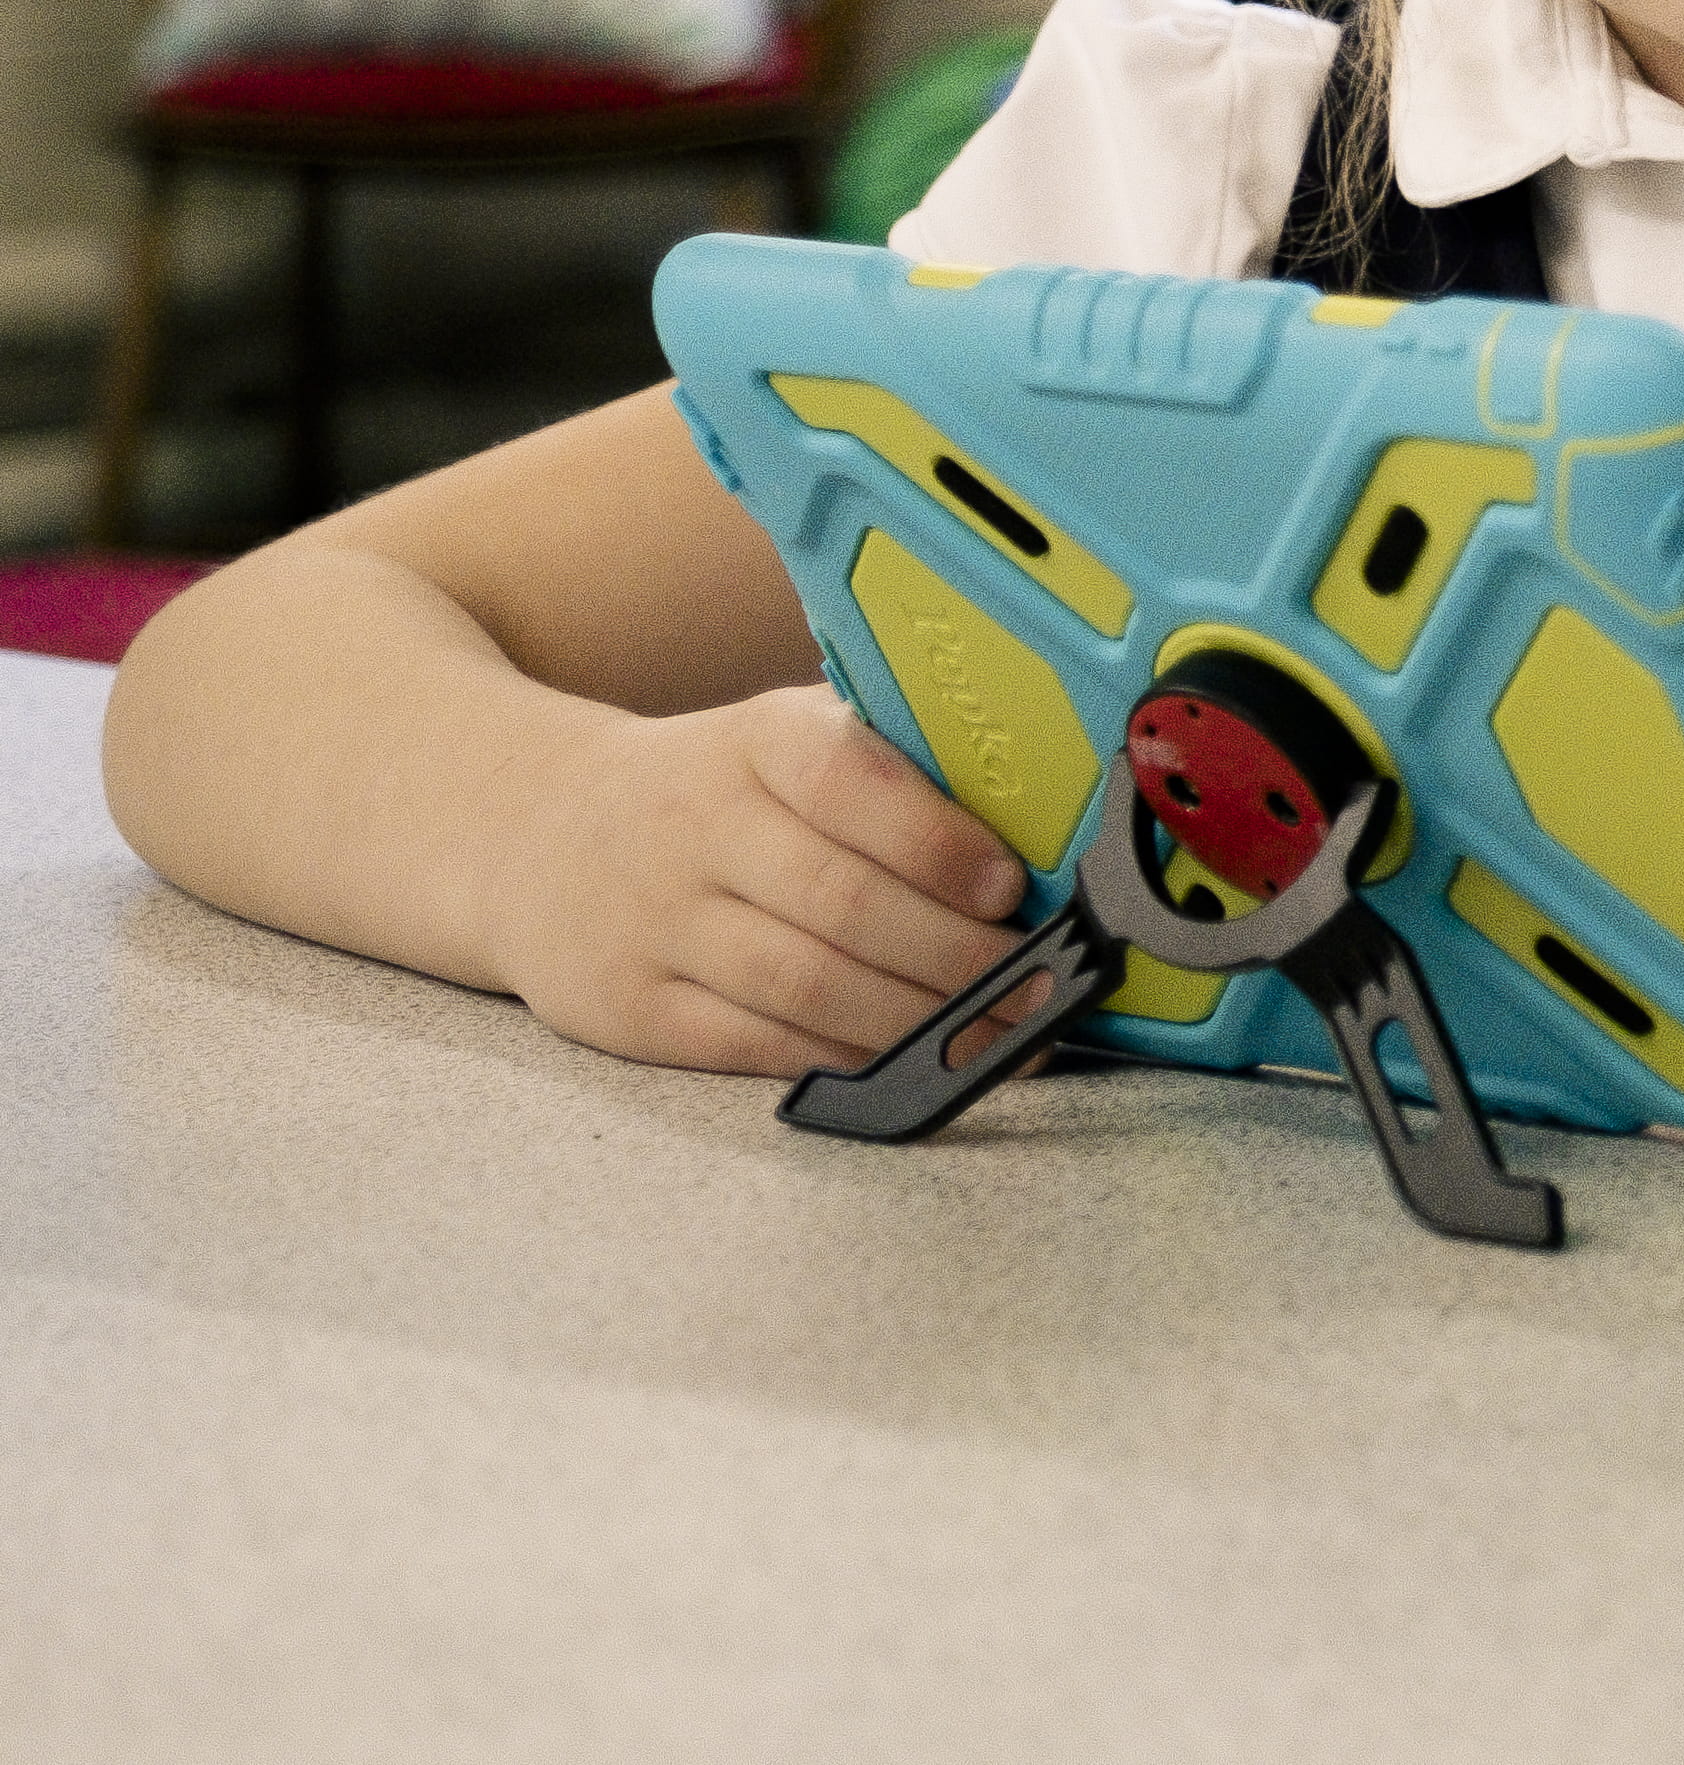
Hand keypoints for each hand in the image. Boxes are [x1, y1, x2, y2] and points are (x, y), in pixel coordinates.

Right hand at [470, 685, 1029, 1074]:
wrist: (532, 832)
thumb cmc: (715, 789)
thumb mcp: (784, 738)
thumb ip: (891, 771)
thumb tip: (1034, 830)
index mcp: (756, 743)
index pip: (848, 781)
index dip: (936, 841)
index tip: (1010, 886)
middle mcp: (697, 829)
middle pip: (841, 903)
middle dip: (956, 954)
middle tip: (1038, 981)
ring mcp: (656, 924)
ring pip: (805, 985)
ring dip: (916, 1019)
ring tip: (999, 1031)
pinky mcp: (629, 1007)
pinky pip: (753, 1044)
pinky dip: (844, 1055)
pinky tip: (908, 1057)